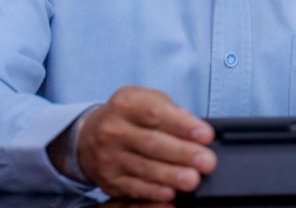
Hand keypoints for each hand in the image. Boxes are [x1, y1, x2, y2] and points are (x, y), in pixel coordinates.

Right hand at [77, 86, 216, 200]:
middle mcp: (113, 129)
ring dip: (171, 175)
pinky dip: (153, 192)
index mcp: (125, 104)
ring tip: (193, 179)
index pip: (156, 114)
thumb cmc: (128, 116)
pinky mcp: (109, 179)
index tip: (206, 134)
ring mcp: (109, 156)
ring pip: (144, 168)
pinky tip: (170, 193)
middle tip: (207, 161)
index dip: (183, 125)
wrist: (88, 135)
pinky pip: (134, 188)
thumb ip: (170, 111)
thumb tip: (194, 128)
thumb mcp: (145, 100)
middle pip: (152, 143)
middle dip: (183, 153)